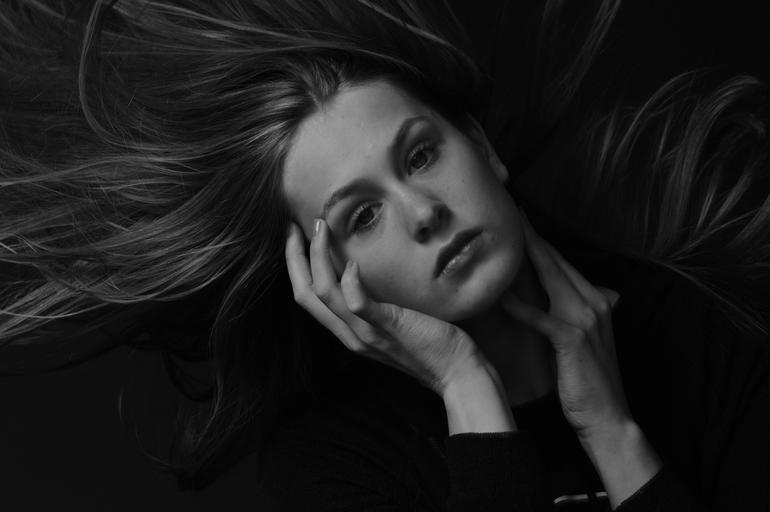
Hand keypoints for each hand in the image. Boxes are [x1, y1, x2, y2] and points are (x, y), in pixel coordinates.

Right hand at [285, 218, 482, 394]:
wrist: (457, 373)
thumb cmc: (430, 343)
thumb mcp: (392, 322)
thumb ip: (375, 305)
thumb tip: (366, 272)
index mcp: (348, 332)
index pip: (307, 297)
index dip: (295, 266)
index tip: (295, 237)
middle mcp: (350, 335)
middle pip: (305, 294)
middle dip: (294, 257)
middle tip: (291, 227)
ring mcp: (368, 333)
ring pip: (325, 295)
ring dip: (316, 258)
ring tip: (319, 228)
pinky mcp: (389, 328)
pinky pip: (359, 305)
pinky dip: (350, 282)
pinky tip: (351, 261)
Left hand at [500, 212, 630, 441]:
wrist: (609, 417)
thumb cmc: (588, 381)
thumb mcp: (582, 341)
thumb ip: (570, 315)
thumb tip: (550, 300)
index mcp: (597, 299)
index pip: (561, 262)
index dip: (538, 239)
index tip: (518, 219)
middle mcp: (595, 301)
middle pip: (555, 261)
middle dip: (529, 236)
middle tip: (507, 211)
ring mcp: (586, 318)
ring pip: (551, 277)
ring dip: (525, 256)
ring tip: (503, 235)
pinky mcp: (573, 339)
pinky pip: (542, 317)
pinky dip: (521, 306)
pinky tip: (501, 295)